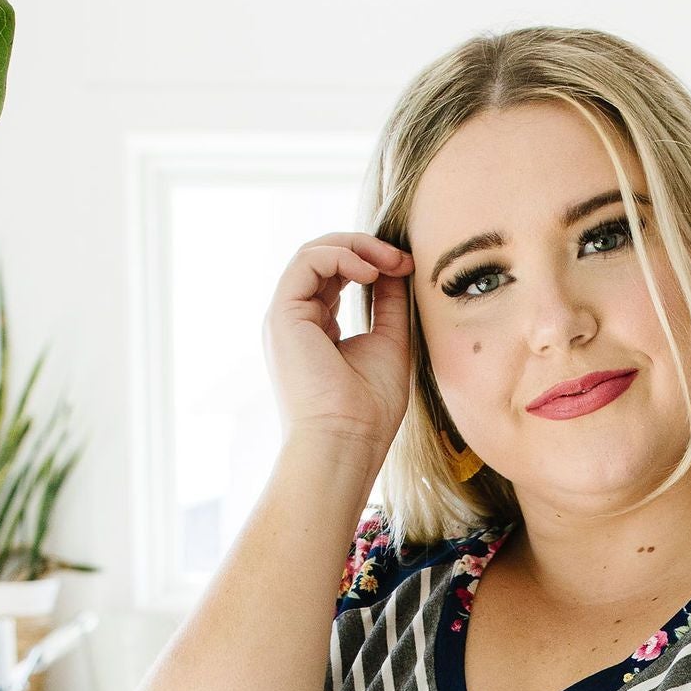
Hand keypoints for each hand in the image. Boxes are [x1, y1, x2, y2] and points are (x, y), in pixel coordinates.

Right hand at [263, 230, 413, 455]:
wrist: (345, 443)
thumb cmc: (368, 411)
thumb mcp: (389, 343)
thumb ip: (389, 303)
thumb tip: (397, 266)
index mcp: (317, 329)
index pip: (337, 277)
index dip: (372, 263)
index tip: (408, 268)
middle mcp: (296, 320)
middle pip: (323, 259)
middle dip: (366, 249)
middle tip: (402, 258)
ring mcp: (286, 317)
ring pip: (314, 253)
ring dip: (357, 247)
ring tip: (390, 261)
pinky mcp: (282, 314)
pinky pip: (307, 261)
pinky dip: (341, 255)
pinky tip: (370, 271)